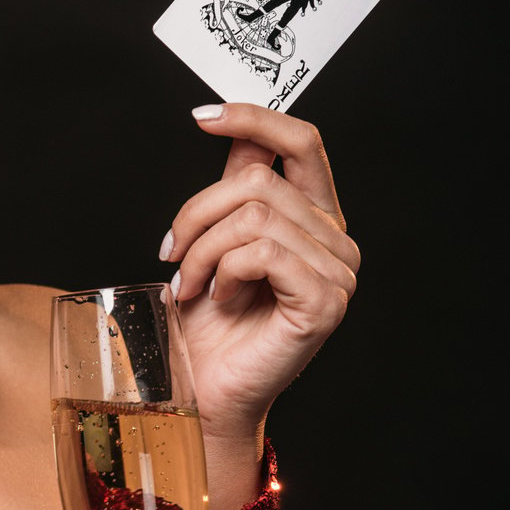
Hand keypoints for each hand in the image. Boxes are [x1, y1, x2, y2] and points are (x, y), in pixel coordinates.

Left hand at [161, 104, 358, 504]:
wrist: (205, 392)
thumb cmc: (208, 328)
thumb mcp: (214, 242)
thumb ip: (234, 188)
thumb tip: (230, 128)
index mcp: (315, 219)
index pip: (303, 143)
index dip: (255, 119)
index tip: (203, 116)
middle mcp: (336, 241)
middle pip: (260, 183)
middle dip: (197, 214)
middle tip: (171, 254)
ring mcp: (337, 272)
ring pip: (254, 218)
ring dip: (202, 251)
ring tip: (190, 287)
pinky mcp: (324, 300)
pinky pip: (262, 253)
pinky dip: (223, 272)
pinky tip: (217, 299)